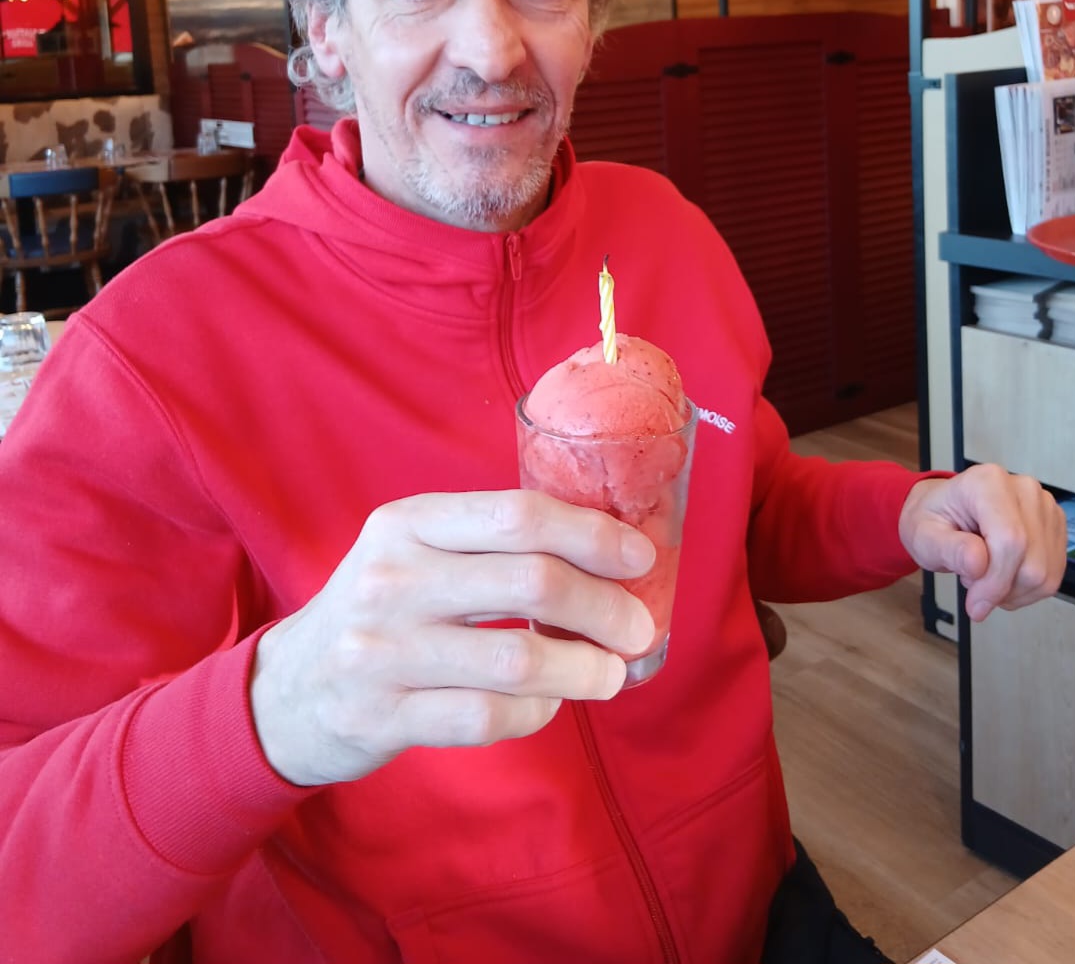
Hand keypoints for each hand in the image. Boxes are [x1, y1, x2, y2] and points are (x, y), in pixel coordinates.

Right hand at [249, 490, 655, 786]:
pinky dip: (536, 712)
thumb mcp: (414, 550)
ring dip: (584, 670)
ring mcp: (382, 651)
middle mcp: (392, 578)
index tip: (639, 557)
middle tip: (636, 626)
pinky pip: (489, 717)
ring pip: (519, 660)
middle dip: (604, 606)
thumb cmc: (381, 608)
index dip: (593, 535)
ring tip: (608, 673)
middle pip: (533, 583)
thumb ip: (489, 543)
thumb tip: (604, 550)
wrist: (288, 688)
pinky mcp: (382, 716)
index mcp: (409, 523)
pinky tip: (547, 703)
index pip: (520, 515)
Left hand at [898, 464, 1066, 621]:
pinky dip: (1026, 589)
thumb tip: (979, 565)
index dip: (995, 581)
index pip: (1010, 540)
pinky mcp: (1054, 527)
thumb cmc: (933, 520)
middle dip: (1001, 588)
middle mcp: (1023, 489)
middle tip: (972, 582)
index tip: (975, 604)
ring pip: (1045, 573)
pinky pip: (1052, 575)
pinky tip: (1002, 578)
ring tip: (984, 576)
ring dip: (1014, 591)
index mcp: (987, 483)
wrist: (944, 512)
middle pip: (1032, 562)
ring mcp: (1043, 507)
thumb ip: (949, 550)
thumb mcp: (923, 536)